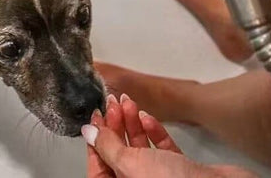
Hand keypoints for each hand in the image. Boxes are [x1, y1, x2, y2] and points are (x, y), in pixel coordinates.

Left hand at [83, 94, 256, 177]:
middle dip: (115, 126)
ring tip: (128, 100)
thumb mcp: (130, 164)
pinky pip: (163, 149)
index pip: (99, 166)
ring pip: (141, 149)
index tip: (97, 114)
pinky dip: (155, 131)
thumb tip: (87, 131)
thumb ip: (107, 146)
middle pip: (120, 154)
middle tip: (113, 101)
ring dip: (134, 123)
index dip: (96, 140)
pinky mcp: (183, 170)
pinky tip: (148, 116)